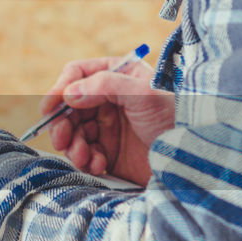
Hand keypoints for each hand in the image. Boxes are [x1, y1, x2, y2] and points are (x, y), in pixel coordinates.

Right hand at [39, 56, 174, 185]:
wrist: (192, 156)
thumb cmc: (173, 115)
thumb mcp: (142, 92)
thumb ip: (105, 86)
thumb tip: (69, 94)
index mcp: (116, 78)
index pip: (77, 75)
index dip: (60, 89)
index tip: (49, 108)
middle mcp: (108, 101)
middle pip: (69, 108)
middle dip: (62, 124)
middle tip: (62, 139)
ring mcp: (107, 128)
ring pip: (72, 133)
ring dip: (72, 146)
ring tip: (84, 156)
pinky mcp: (109, 153)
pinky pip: (84, 156)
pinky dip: (86, 161)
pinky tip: (101, 165)